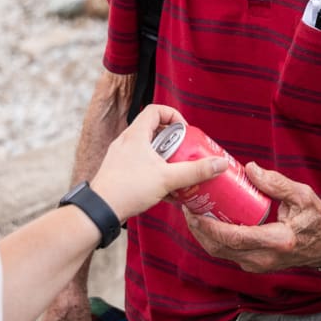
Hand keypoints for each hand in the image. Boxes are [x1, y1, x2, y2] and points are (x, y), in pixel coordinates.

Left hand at [91, 104, 226, 222]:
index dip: (173, 116)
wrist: (101, 209)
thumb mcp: (167, 178)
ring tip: (176, 173)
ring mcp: (120, 156)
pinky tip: (164, 190)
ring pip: (146, 149)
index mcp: (136, 134)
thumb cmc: (129, 188)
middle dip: (172, 142)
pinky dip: (153, 171)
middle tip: (184, 153)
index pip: (155, 110)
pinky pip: (139, 164)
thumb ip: (195, 171)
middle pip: (153, 131)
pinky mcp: (117, 171)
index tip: (185, 132)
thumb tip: (219, 163)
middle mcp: (126, 141)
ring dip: (163, 158)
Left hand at [183, 163, 320, 273]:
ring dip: (204, 235)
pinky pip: (228, 253)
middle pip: (221, 248)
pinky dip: (214, 239)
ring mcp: (259, 265)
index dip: (210, 226)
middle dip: (199, 229)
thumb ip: (276, 183)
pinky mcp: (255, 264)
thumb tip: (249, 169)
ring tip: (193, 212)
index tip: (194, 211)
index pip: (235, 238)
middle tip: (187, 208)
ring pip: (221, 253)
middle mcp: (265, 259)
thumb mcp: (303, 196)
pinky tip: (208, 222)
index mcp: (277, 241)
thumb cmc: (318, 220)